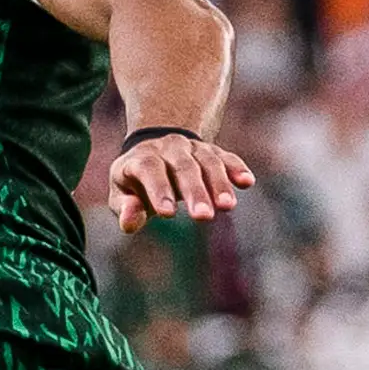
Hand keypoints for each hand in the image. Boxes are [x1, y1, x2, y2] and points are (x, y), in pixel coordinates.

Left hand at [107, 129, 257, 233]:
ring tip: (227, 207)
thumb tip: (129, 222)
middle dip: (194, 192)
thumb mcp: (121, 194)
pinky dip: (237, 168)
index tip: (168, 214)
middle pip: (184, 167)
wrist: (155, 148)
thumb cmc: (135, 181)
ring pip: (208, 162)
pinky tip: (247, 181)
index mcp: (142, 158)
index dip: (159, 190)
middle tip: (203, 217)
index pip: (150, 170)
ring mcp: (192, 148)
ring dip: (219, 183)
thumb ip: (125, 208)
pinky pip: (226, 157)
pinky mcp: (212, 152)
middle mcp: (168, 148)